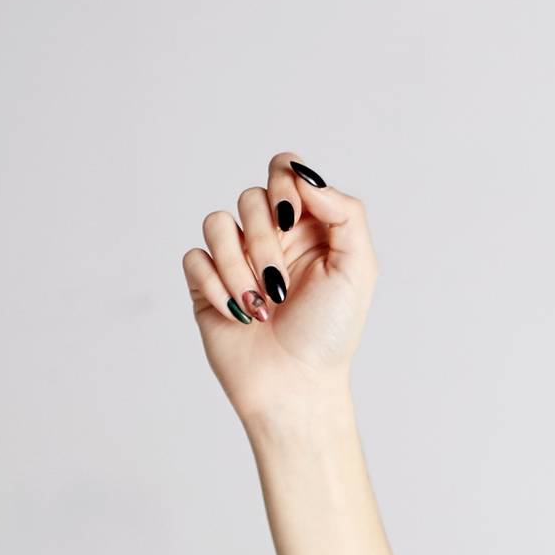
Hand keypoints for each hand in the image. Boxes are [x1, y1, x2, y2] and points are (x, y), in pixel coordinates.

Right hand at [179, 152, 375, 427]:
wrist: (295, 384)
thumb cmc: (330, 332)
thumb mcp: (358, 270)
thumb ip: (345, 214)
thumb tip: (305, 176)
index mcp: (310, 228)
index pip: (285, 171)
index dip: (284, 185)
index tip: (293, 219)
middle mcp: (272, 237)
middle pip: (251, 196)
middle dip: (266, 242)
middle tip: (281, 284)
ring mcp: (236, 258)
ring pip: (217, 223)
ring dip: (240, 267)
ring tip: (262, 305)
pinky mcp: (206, 282)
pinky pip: (195, 257)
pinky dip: (217, 286)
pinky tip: (240, 314)